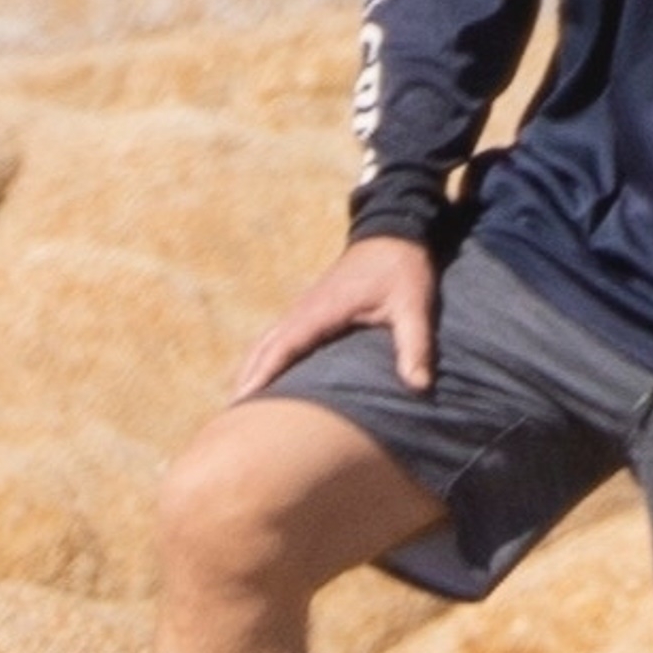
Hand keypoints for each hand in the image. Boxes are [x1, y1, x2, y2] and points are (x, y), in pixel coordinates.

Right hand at [229, 236, 438, 400]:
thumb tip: (419, 386)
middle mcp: (304, 309)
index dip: (263, 374)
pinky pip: (279, 339)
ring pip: (267, 343)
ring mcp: (304, 309)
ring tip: (241, 408)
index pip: (283, 346)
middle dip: (247, 380)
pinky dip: (265, 359)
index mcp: (322, 309)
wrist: (393, 233)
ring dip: (252, 370)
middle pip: (264, 348)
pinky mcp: (310, 310)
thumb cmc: (402, 268)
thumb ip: (416, 345)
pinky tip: (265, 380)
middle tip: (232, 419)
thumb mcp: (413, 306)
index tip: (243, 402)